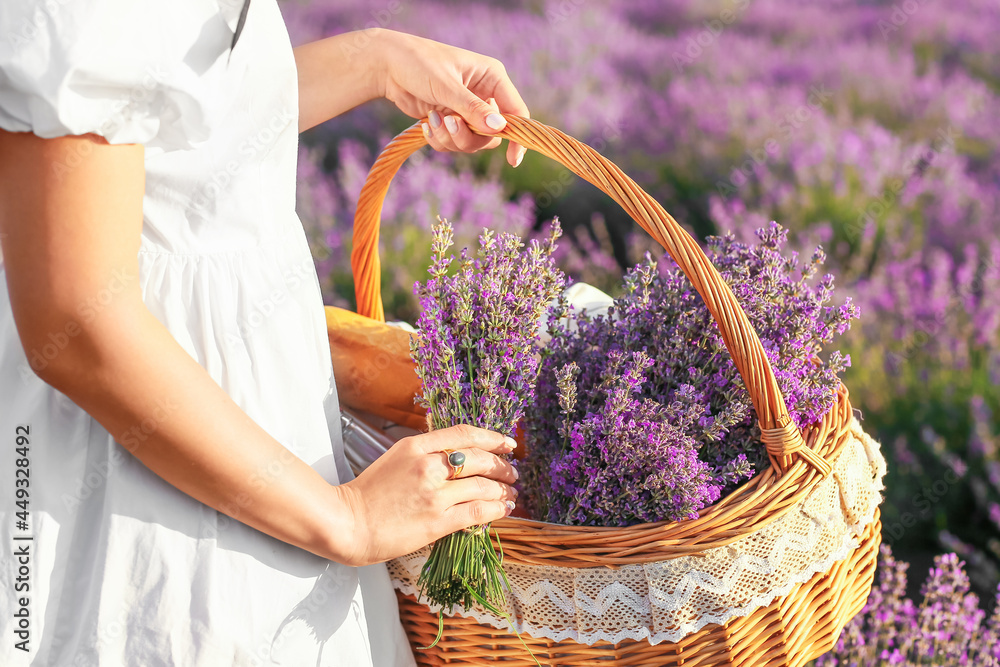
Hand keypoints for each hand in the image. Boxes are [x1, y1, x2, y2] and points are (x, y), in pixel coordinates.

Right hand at [334, 424, 518, 565]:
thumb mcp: (394, 460)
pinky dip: (496, 509)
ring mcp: (434, 494)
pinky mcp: (437, 521)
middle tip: (512, 472)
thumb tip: (458, 457)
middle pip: (479, 458)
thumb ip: (424, 455)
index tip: (507, 444)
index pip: (464, 434)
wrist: (347, 523)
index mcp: (415, 446)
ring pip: (483, 486)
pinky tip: (504, 509)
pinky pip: (478, 511)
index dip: (492, 437)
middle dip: (502, 465)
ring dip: (503, 490)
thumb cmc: (367, 495)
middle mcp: (428, 466)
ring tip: (511, 494)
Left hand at [372, 29, 529, 167]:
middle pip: (492, 135)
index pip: (517, 112)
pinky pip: (453, 143)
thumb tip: (499, 127)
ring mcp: (467, 110)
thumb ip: (472, 108)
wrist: (387, 65)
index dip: (518, 137)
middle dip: (469, 136)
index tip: (512, 160)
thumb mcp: (446, 85)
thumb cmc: (418, 63)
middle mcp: (483, 95)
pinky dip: (439, 139)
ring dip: (450, 138)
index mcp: (492, 78)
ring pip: (472, 142)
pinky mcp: (451, 120)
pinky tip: (426, 123)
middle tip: (449, 123)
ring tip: (432, 119)